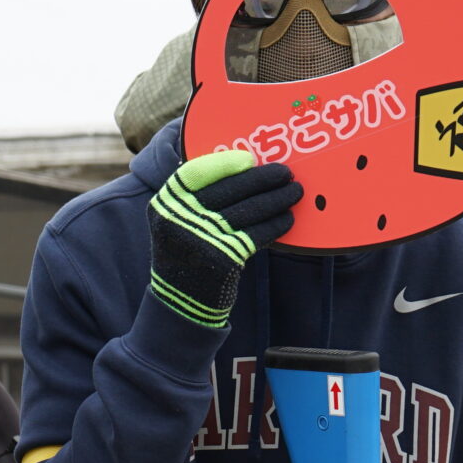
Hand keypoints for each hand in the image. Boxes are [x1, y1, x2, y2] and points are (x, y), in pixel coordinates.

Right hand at [147, 149, 301, 328]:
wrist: (182, 302)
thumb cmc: (190, 252)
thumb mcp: (179, 221)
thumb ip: (200, 197)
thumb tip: (247, 167)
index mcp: (166, 202)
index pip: (196, 171)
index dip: (226, 162)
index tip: (250, 160)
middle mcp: (180, 217)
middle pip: (230, 188)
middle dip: (263, 178)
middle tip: (286, 173)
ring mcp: (201, 238)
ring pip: (249, 209)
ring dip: (277, 199)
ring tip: (295, 192)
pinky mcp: (222, 258)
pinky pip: (257, 234)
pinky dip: (275, 224)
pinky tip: (287, 219)